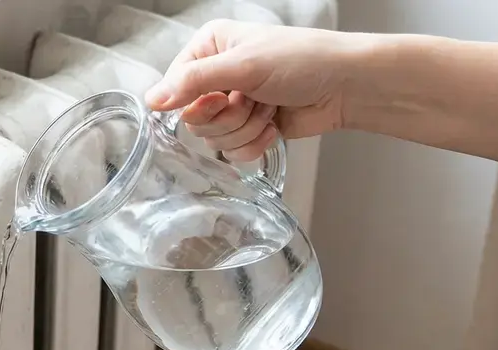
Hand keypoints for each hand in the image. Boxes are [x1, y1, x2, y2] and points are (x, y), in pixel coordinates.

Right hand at [144, 20, 368, 161]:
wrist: (346, 85)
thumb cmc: (303, 60)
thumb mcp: (243, 66)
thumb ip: (193, 82)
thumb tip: (151, 100)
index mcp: (209, 48)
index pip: (175, 88)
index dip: (196, 103)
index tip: (222, 98)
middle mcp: (217, 76)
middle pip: (194, 118)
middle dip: (228, 117)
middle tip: (253, 100)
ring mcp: (233, 104)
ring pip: (214, 139)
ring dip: (246, 129)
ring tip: (269, 108)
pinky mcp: (249, 129)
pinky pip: (233, 152)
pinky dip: (254, 144)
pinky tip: (273, 127)